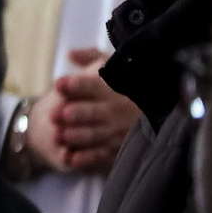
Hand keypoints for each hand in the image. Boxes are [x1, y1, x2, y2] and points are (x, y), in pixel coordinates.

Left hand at [45, 48, 138, 173]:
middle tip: (57, 114)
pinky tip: (71, 158)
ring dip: (78, 136)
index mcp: (113, 88)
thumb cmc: (123, 82)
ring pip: (97, 134)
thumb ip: (91, 58)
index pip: (94, 85)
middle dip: (77, 113)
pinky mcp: (118, 147)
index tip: (60, 84)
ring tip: (58, 135)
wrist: (154, 105)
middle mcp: (117, 109)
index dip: (78, 85)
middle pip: (95, 112)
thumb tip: (70, 54)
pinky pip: (103, 154)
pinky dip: (87, 157)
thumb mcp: (112, 64)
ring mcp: (118, 130)